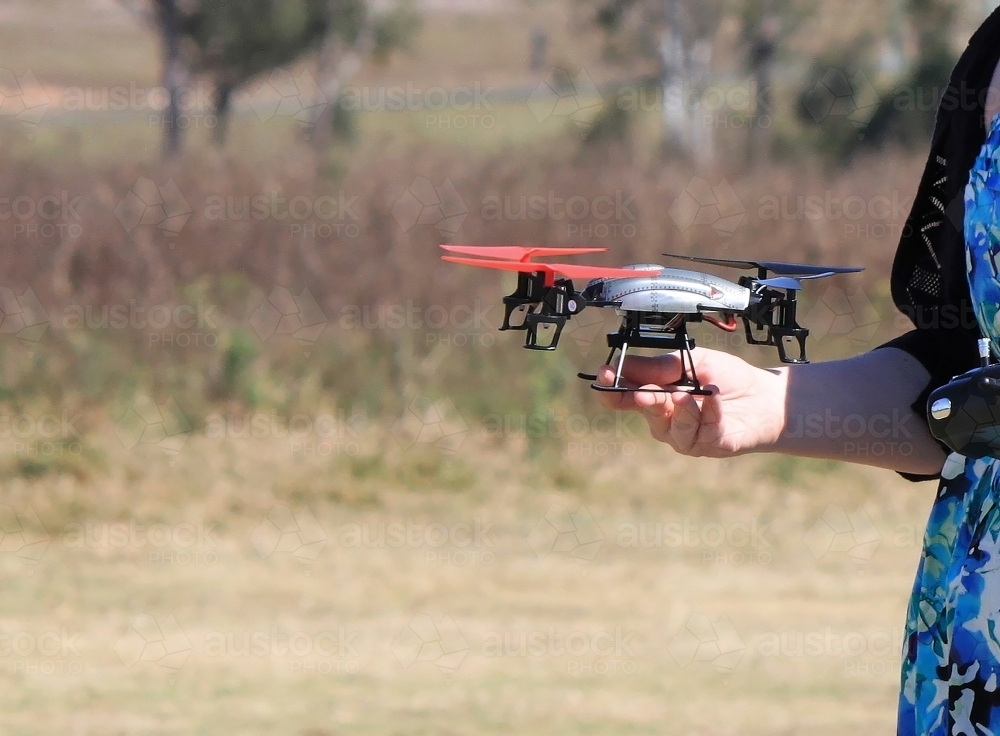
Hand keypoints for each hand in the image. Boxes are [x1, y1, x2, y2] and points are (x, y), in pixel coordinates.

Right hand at [595, 348, 786, 456]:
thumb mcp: (693, 362)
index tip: (604, 376)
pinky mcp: (705, 445)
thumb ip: (661, 366)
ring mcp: (683, 435)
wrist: (766, 397)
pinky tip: (715, 397)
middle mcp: (666, 418)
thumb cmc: (729, 379)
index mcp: (658, 394)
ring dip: (679, 410)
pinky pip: (698, 431)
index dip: (612, 388)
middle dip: (644, 400)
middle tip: (644, 393)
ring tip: (689, 396)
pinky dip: (707, 412)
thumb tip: (626, 365)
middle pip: (645, 410)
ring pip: (670, 427)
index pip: (626, 395)